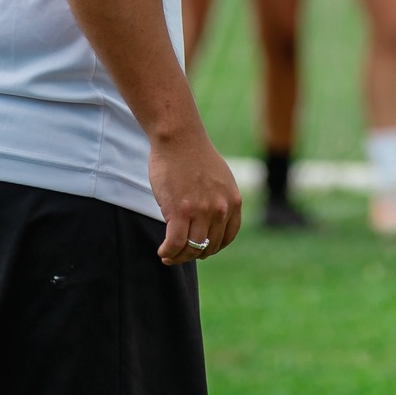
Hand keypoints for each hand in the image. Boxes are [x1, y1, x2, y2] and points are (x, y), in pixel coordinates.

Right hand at [149, 120, 242, 265]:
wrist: (178, 137)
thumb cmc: (193, 155)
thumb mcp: (219, 179)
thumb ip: (220, 200)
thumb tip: (212, 221)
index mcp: (233, 202)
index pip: (226, 238)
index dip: (211, 248)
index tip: (199, 249)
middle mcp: (221, 210)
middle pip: (208, 247)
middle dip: (193, 254)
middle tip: (180, 254)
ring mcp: (201, 212)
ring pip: (191, 249)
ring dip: (179, 257)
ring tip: (168, 255)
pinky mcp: (180, 212)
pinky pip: (175, 244)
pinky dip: (168, 252)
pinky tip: (162, 251)